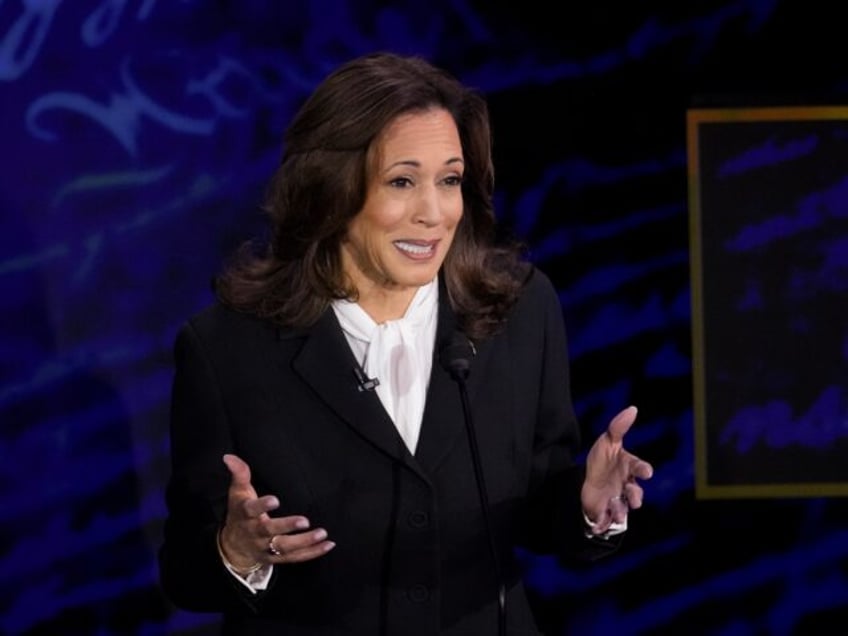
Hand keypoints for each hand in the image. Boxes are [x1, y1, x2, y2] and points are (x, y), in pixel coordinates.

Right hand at [218, 454, 334, 571]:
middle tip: (305, 521)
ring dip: (304, 542)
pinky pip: (295, 558)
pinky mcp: (276, 558)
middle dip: (287, 526)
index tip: (276, 500)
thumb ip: (239, 473)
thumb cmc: (240, 513)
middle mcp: (255, 533)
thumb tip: (229, 456)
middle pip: (269, 531)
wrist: (233, 547)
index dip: (262, 506)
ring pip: (284, 547)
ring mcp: (265, 548)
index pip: (251, 510)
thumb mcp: (237, 492)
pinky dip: (312, 553)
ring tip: (322, 533)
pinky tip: (328, 545)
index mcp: (245, 515)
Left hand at [581, 406, 652, 534]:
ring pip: (624, 509)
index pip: (639, 468)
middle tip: (632, 496)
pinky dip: (605, 521)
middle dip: (635, 496)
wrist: (586, 481)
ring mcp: (618, 501)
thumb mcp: (607, 442)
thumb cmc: (602, 461)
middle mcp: (627, 486)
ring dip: (620, 509)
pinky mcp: (607, 513)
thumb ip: (618, 427)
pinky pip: (609, 521)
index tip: (646, 472)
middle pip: (636, 494)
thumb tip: (633, 408)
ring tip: (614, 506)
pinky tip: (600, 519)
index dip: (642, 470)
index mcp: (629, 469)